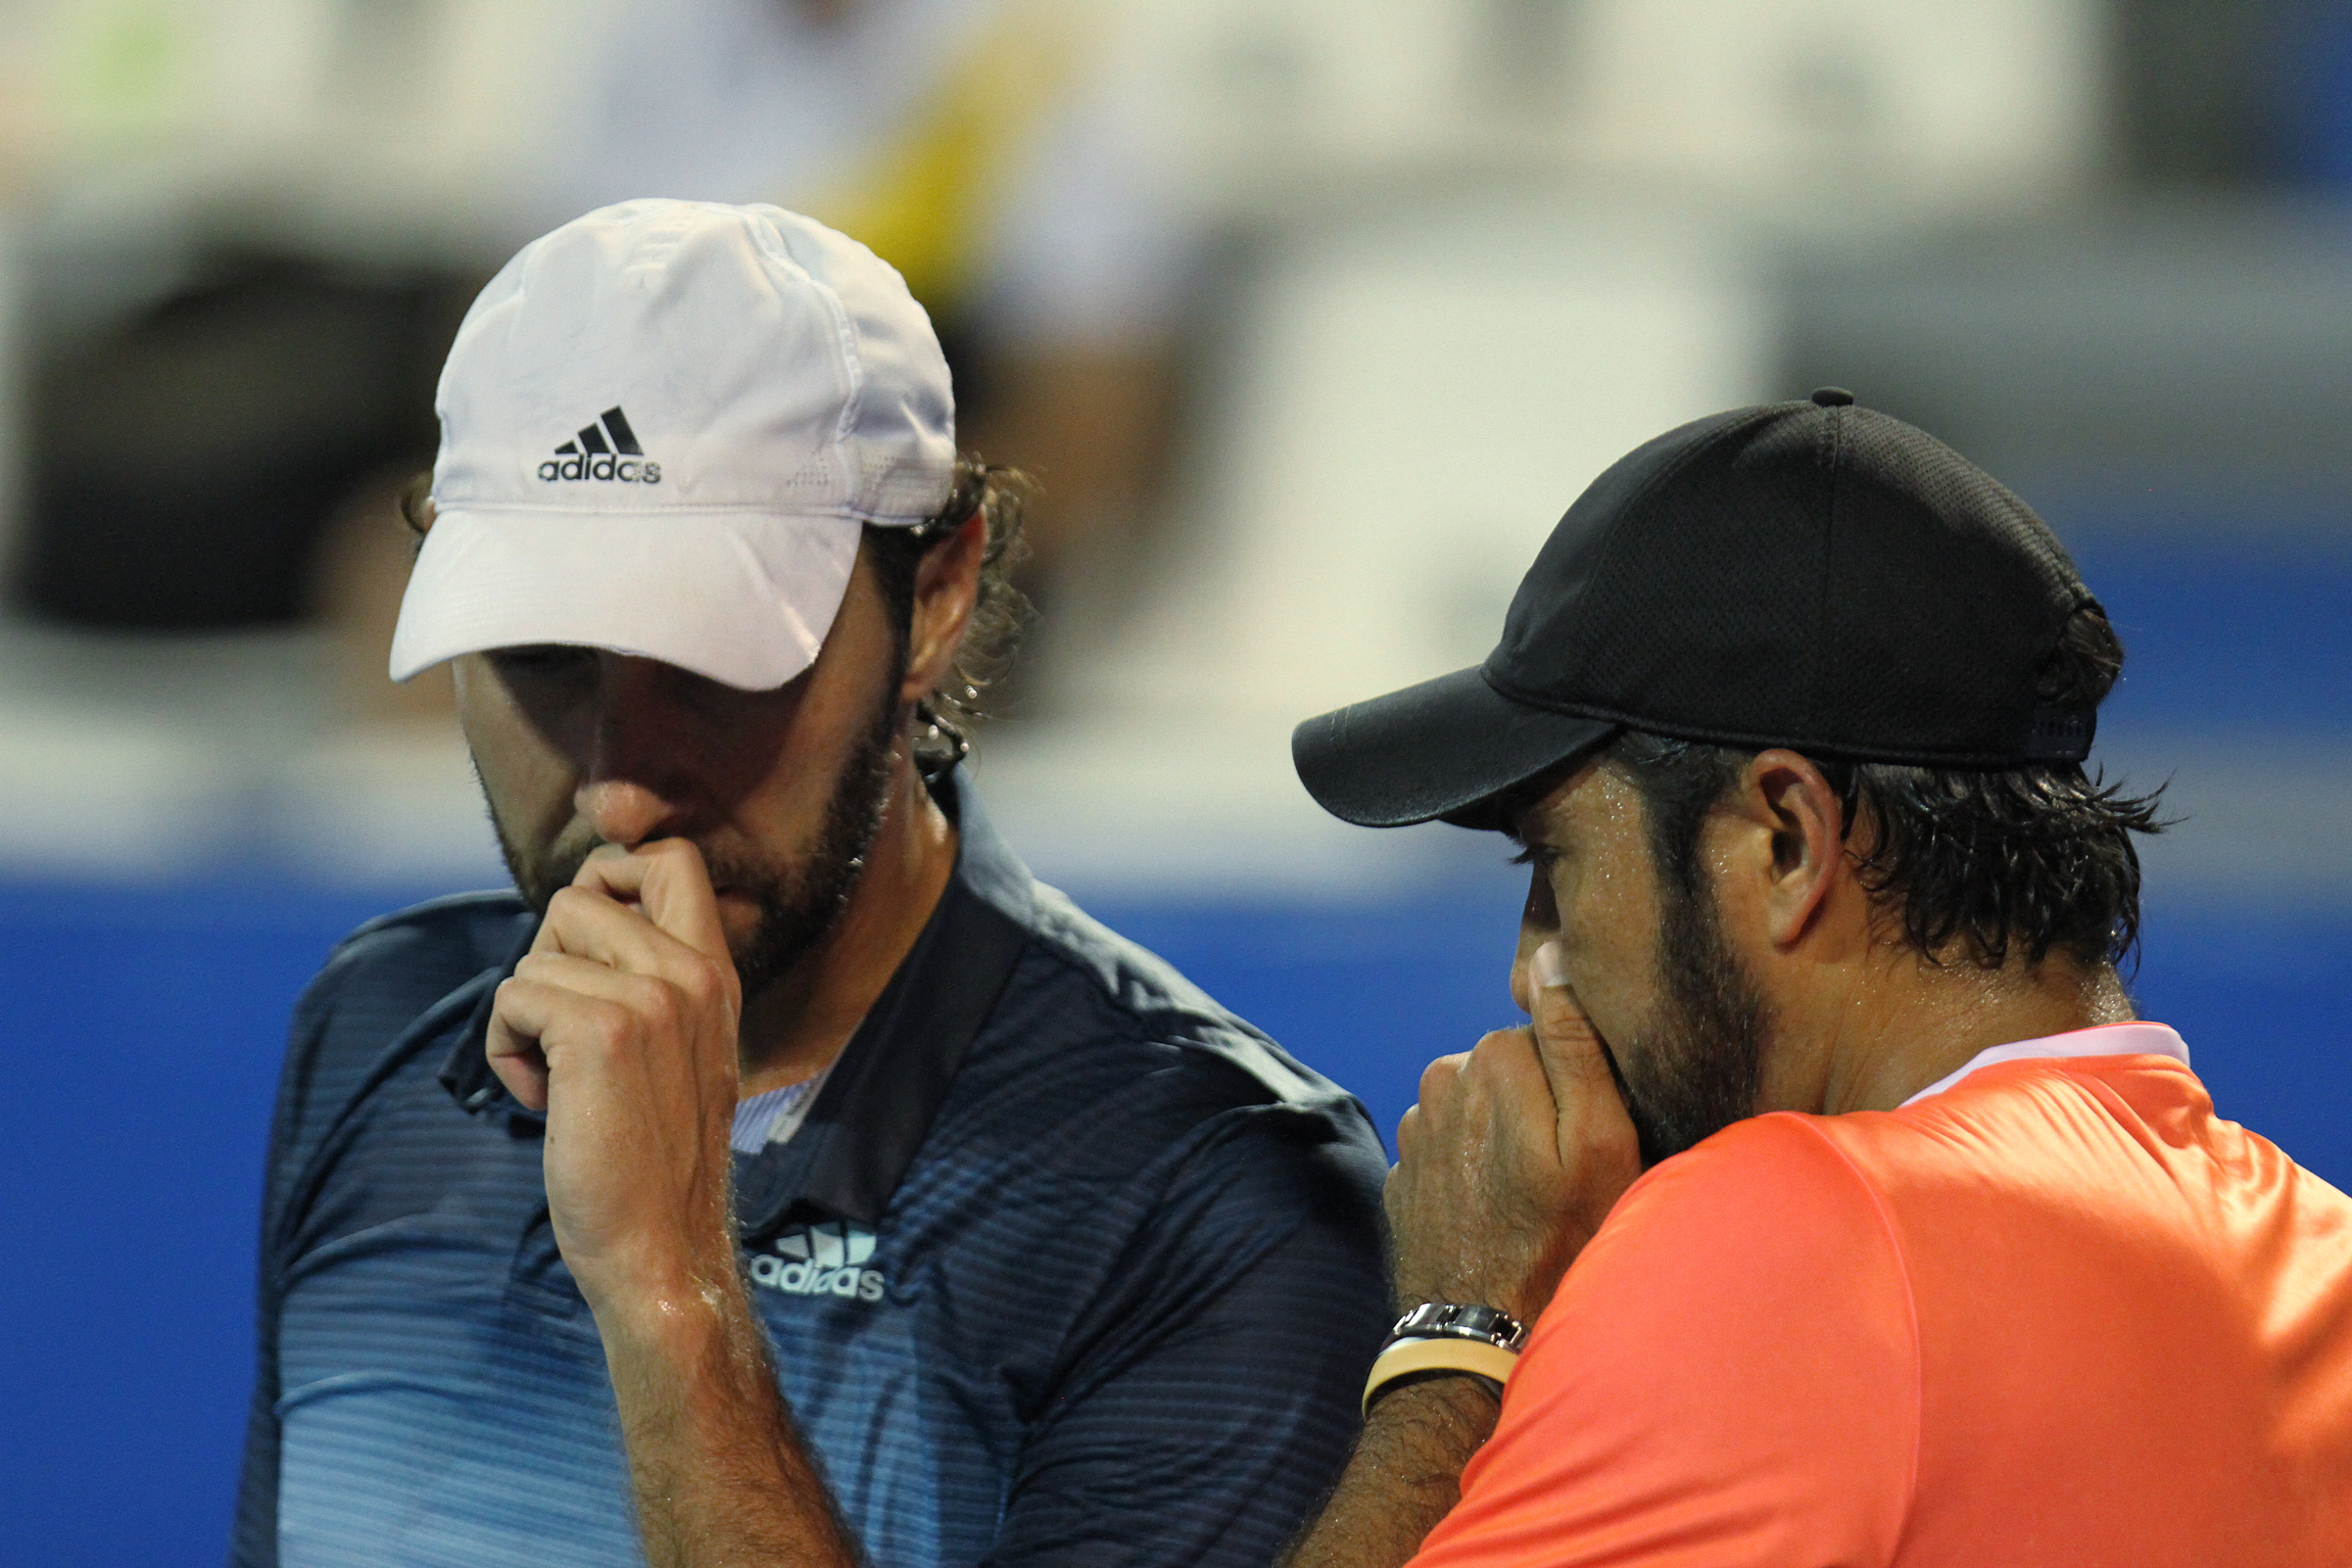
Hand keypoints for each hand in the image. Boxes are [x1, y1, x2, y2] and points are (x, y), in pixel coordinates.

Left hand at [486, 839, 744, 1311]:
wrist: (662, 1250)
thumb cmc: (653, 1161)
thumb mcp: (680, 1053)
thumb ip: (654, 983)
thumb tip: (580, 917)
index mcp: (716, 975)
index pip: (670, 859)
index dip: (609, 875)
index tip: (585, 940)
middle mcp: (694, 975)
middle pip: (580, 897)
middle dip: (549, 961)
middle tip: (569, 1035)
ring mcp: (654, 999)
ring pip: (537, 953)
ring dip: (524, 1017)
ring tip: (561, 1079)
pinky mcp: (603, 1033)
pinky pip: (514, 996)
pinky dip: (505, 1050)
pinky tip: (542, 1099)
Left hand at [1385, 943, 1641, 1324]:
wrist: (1484, 1338)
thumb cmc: (1563, 1241)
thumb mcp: (1599, 1140)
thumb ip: (1575, 1041)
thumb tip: (1551, 957)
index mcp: (1489, 1057)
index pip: (1550, 1034)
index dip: (1580, 1084)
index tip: (1593, 1134)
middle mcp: (1439, 1080)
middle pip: (1511, 1070)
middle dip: (1540, 1108)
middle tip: (1568, 1174)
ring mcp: (1414, 1131)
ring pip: (1481, 1110)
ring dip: (1507, 1141)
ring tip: (1534, 1201)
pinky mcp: (1403, 1175)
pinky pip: (1454, 1153)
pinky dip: (1476, 1174)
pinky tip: (1500, 1215)